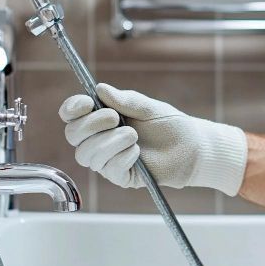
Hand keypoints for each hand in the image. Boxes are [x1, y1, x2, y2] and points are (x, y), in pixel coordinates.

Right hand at [58, 84, 247, 193]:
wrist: (192, 147)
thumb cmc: (169, 124)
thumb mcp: (147, 107)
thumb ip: (125, 100)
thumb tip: (100, 89)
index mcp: (101, 118)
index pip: (72, 115)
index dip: (72, 109)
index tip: (85, 103)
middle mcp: (99, 139)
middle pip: (73, 135)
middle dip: (91, 125)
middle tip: (115, 118)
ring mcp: (108, 159)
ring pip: (87, 154)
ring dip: (109, 142)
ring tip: (133, 135)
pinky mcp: (121, 176)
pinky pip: (108, 169)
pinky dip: (121, 157)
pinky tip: (137, 152)